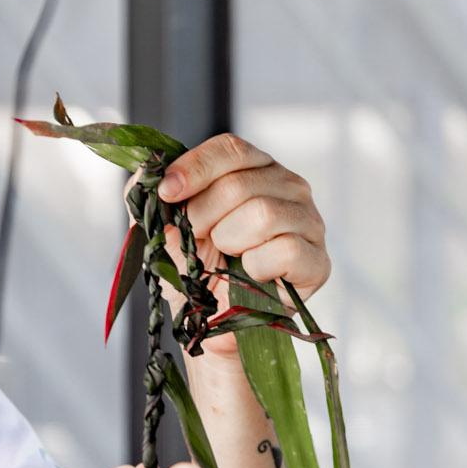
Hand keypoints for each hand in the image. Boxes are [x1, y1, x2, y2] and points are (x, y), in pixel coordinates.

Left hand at [154, 135, 329, 356]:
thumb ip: (150, 192)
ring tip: (225, 255)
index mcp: (253, 168)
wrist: (209, 319)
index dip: (195, 168)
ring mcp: (308, 221)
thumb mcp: (163, 223)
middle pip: (240, 183)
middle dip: (203, 216)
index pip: (230, 149)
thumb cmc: (194, 265)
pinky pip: (285, 249)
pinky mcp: (317, 260)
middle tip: (198, 238)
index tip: (167, 193)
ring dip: (229, 240)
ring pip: (263, 213)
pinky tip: (250, 273)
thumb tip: (149, 174)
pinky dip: (255, 266)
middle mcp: (288, 187)